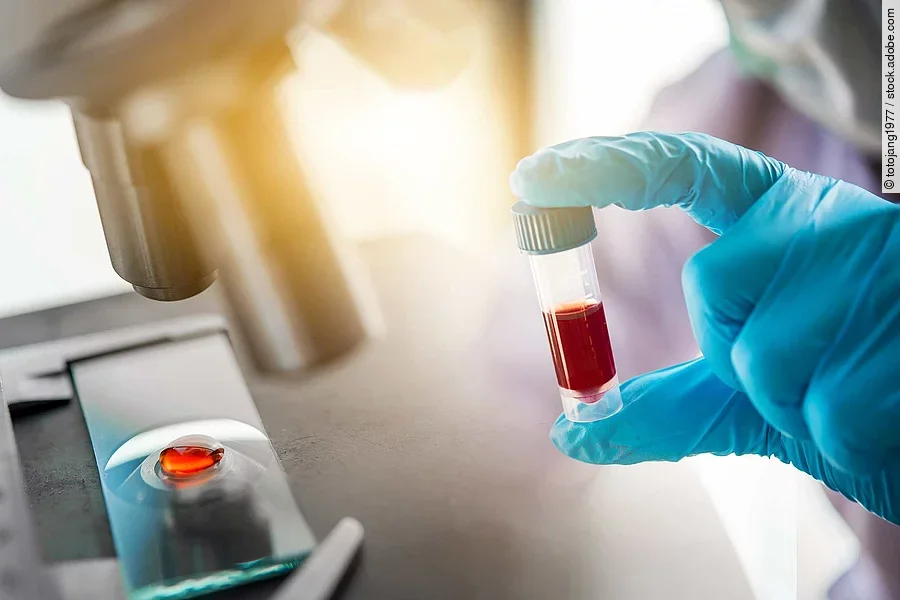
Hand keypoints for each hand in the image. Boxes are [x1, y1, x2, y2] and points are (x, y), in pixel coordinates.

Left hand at [510, 132, 899, 524]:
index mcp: (788, 216)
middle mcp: (828, 222)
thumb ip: (668, 403)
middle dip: (739, 349)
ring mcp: (873, 269)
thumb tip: (569, 430)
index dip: (607, 166)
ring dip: (794, 400)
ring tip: (856, 381)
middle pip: (711, 288)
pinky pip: (818, 411)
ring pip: (760, 357)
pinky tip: (883, 405)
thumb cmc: (852, 389)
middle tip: (809, 361)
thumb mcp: (756, 392)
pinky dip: (840, 433)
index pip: (687, 170)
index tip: (534, 173)